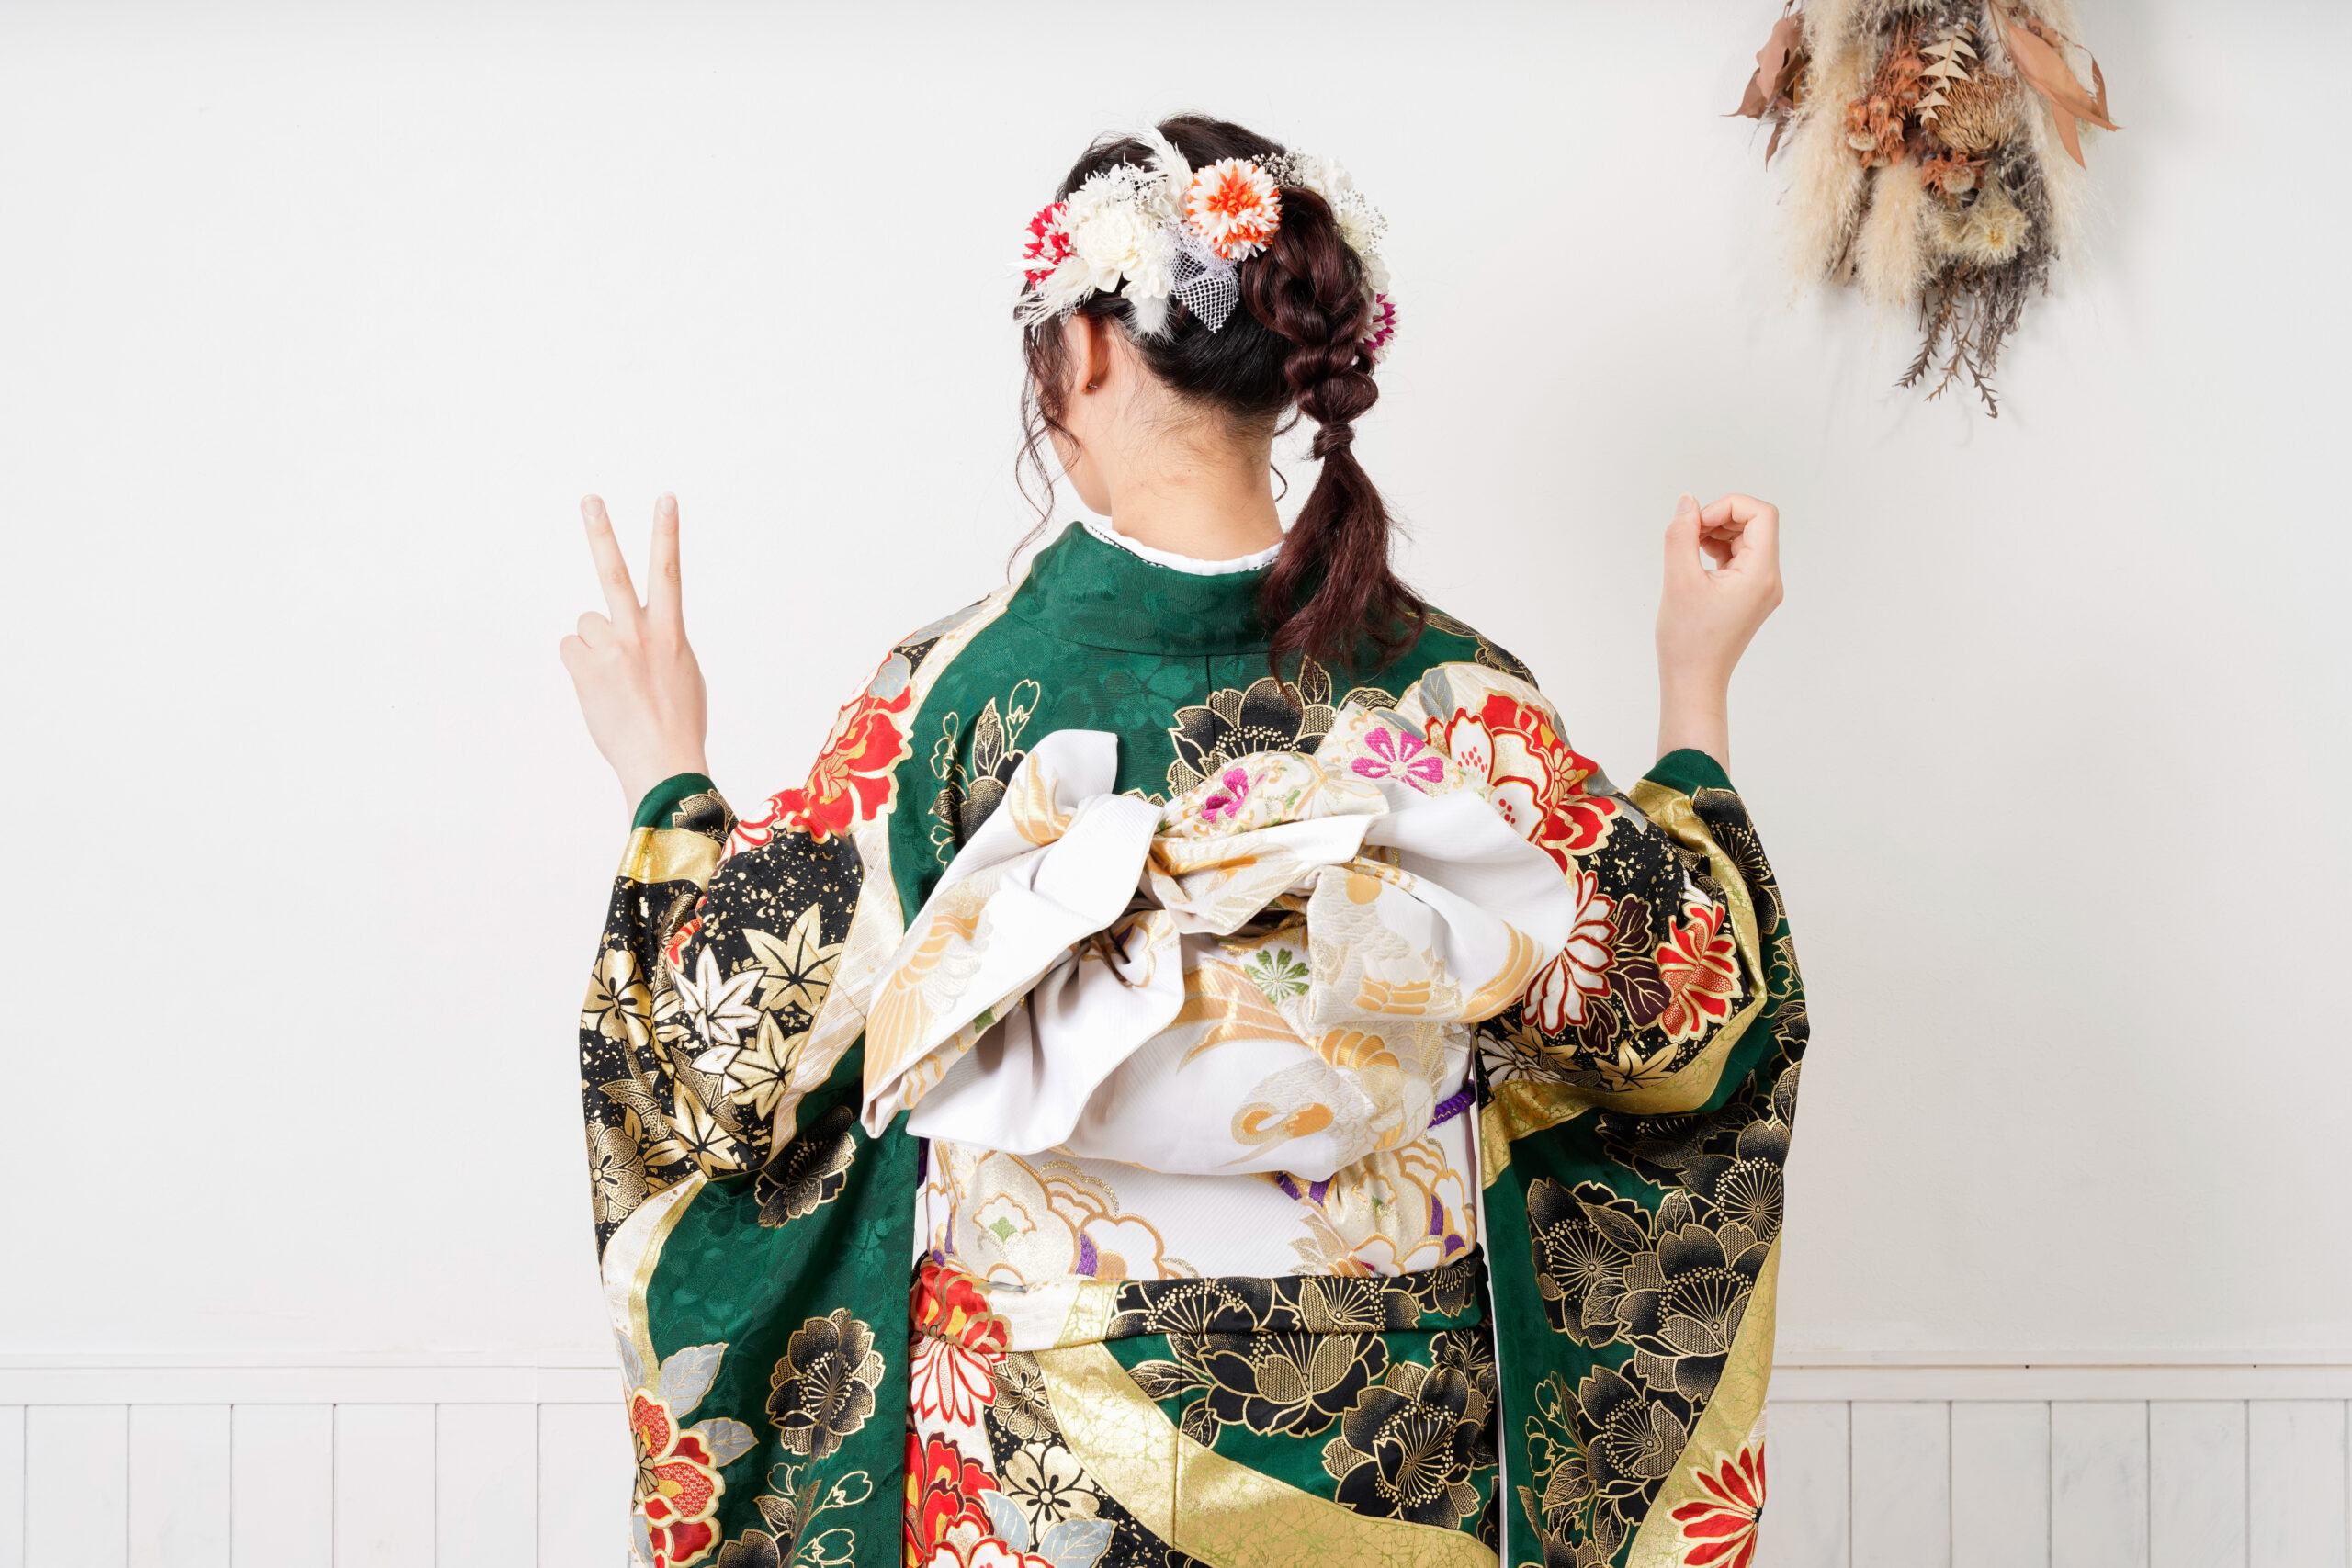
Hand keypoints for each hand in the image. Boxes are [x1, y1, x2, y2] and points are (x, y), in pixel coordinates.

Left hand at [559, 494, 709, 811]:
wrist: (663, 763)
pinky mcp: (585, 671)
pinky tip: (598, 689)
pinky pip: (571, 651)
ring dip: (594, 647)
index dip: (667, 532)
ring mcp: (610, 652)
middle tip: (590, 499)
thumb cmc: (678, 722)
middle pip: (614, 573)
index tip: (665, 499)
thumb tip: (634, 634)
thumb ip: (662, 642)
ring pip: (585, 625)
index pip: (668, 572)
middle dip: (602, 532)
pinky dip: (580, 666)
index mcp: (671, 633)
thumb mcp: (684, 673)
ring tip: (613, 680)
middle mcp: (639, 635)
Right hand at [1655, 492, 1783, 767]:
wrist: (1693, 681)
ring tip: (1686, 548)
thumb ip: (1682, 534)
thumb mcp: (1679, 580)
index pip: (1761, 514)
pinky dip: (1718, 550)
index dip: (1728, 507)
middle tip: (1687, 534)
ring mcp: (1762, 589)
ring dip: (1717, 533)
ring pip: (1747, 540)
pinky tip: (1694, 560)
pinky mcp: (1749, 596)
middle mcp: (1770, 579)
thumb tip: (1688, 502)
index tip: (1697, 524)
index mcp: (1762, 574)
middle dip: (1720, 519)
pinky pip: (1741, 558)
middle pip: (1756, 524)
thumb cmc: (1687, 639)